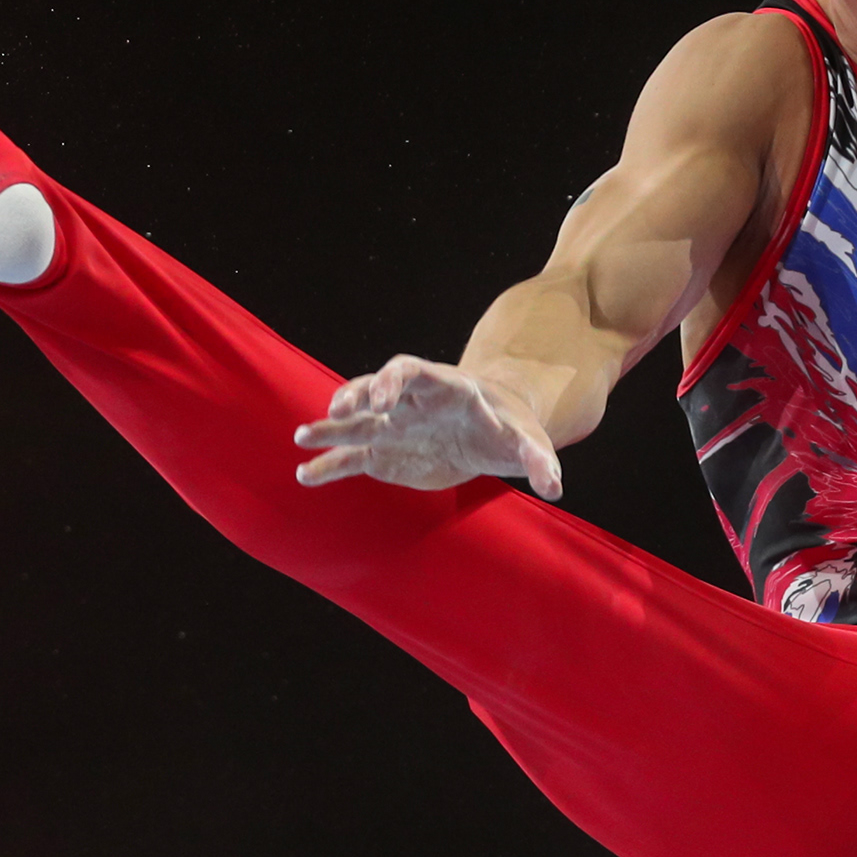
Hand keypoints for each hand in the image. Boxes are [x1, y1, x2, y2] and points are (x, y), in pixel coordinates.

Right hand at [295, 356, 563, 499]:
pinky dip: (329, 464)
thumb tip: (554, 484)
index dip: (392, 381)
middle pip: (376, 388)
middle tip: (336, 412)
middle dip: (356, 396)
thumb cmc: (510, 431)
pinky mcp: (384, 452)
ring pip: (356, 421)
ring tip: (301, 438)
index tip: (379, 399)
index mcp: (444, 388)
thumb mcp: (529, 443)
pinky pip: (351, 456)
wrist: (493, 437)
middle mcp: (411, 402)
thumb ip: (539, 460)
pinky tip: (306, 476)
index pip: (411, 372)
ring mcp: (393, 425)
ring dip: (329, 428)